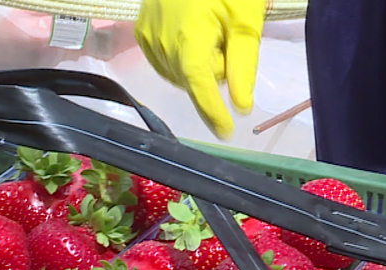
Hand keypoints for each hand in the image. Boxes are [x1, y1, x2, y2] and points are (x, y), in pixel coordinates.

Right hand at [134, 0, 266, 138]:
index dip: (213, 113)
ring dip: (198, 64)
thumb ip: (243, 65)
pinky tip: (193, 35)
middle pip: (193, 80)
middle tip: (228, 38)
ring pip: (178, 72)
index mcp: (188, 40)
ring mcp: (147, 37)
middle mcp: (161, 43)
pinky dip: (181, 57)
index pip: (200, 88)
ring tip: (210, 31)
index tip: (226, 132)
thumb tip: (241, 105)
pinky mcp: (141, 31)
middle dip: (215, 70)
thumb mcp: (244, 20)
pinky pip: (164, 60)